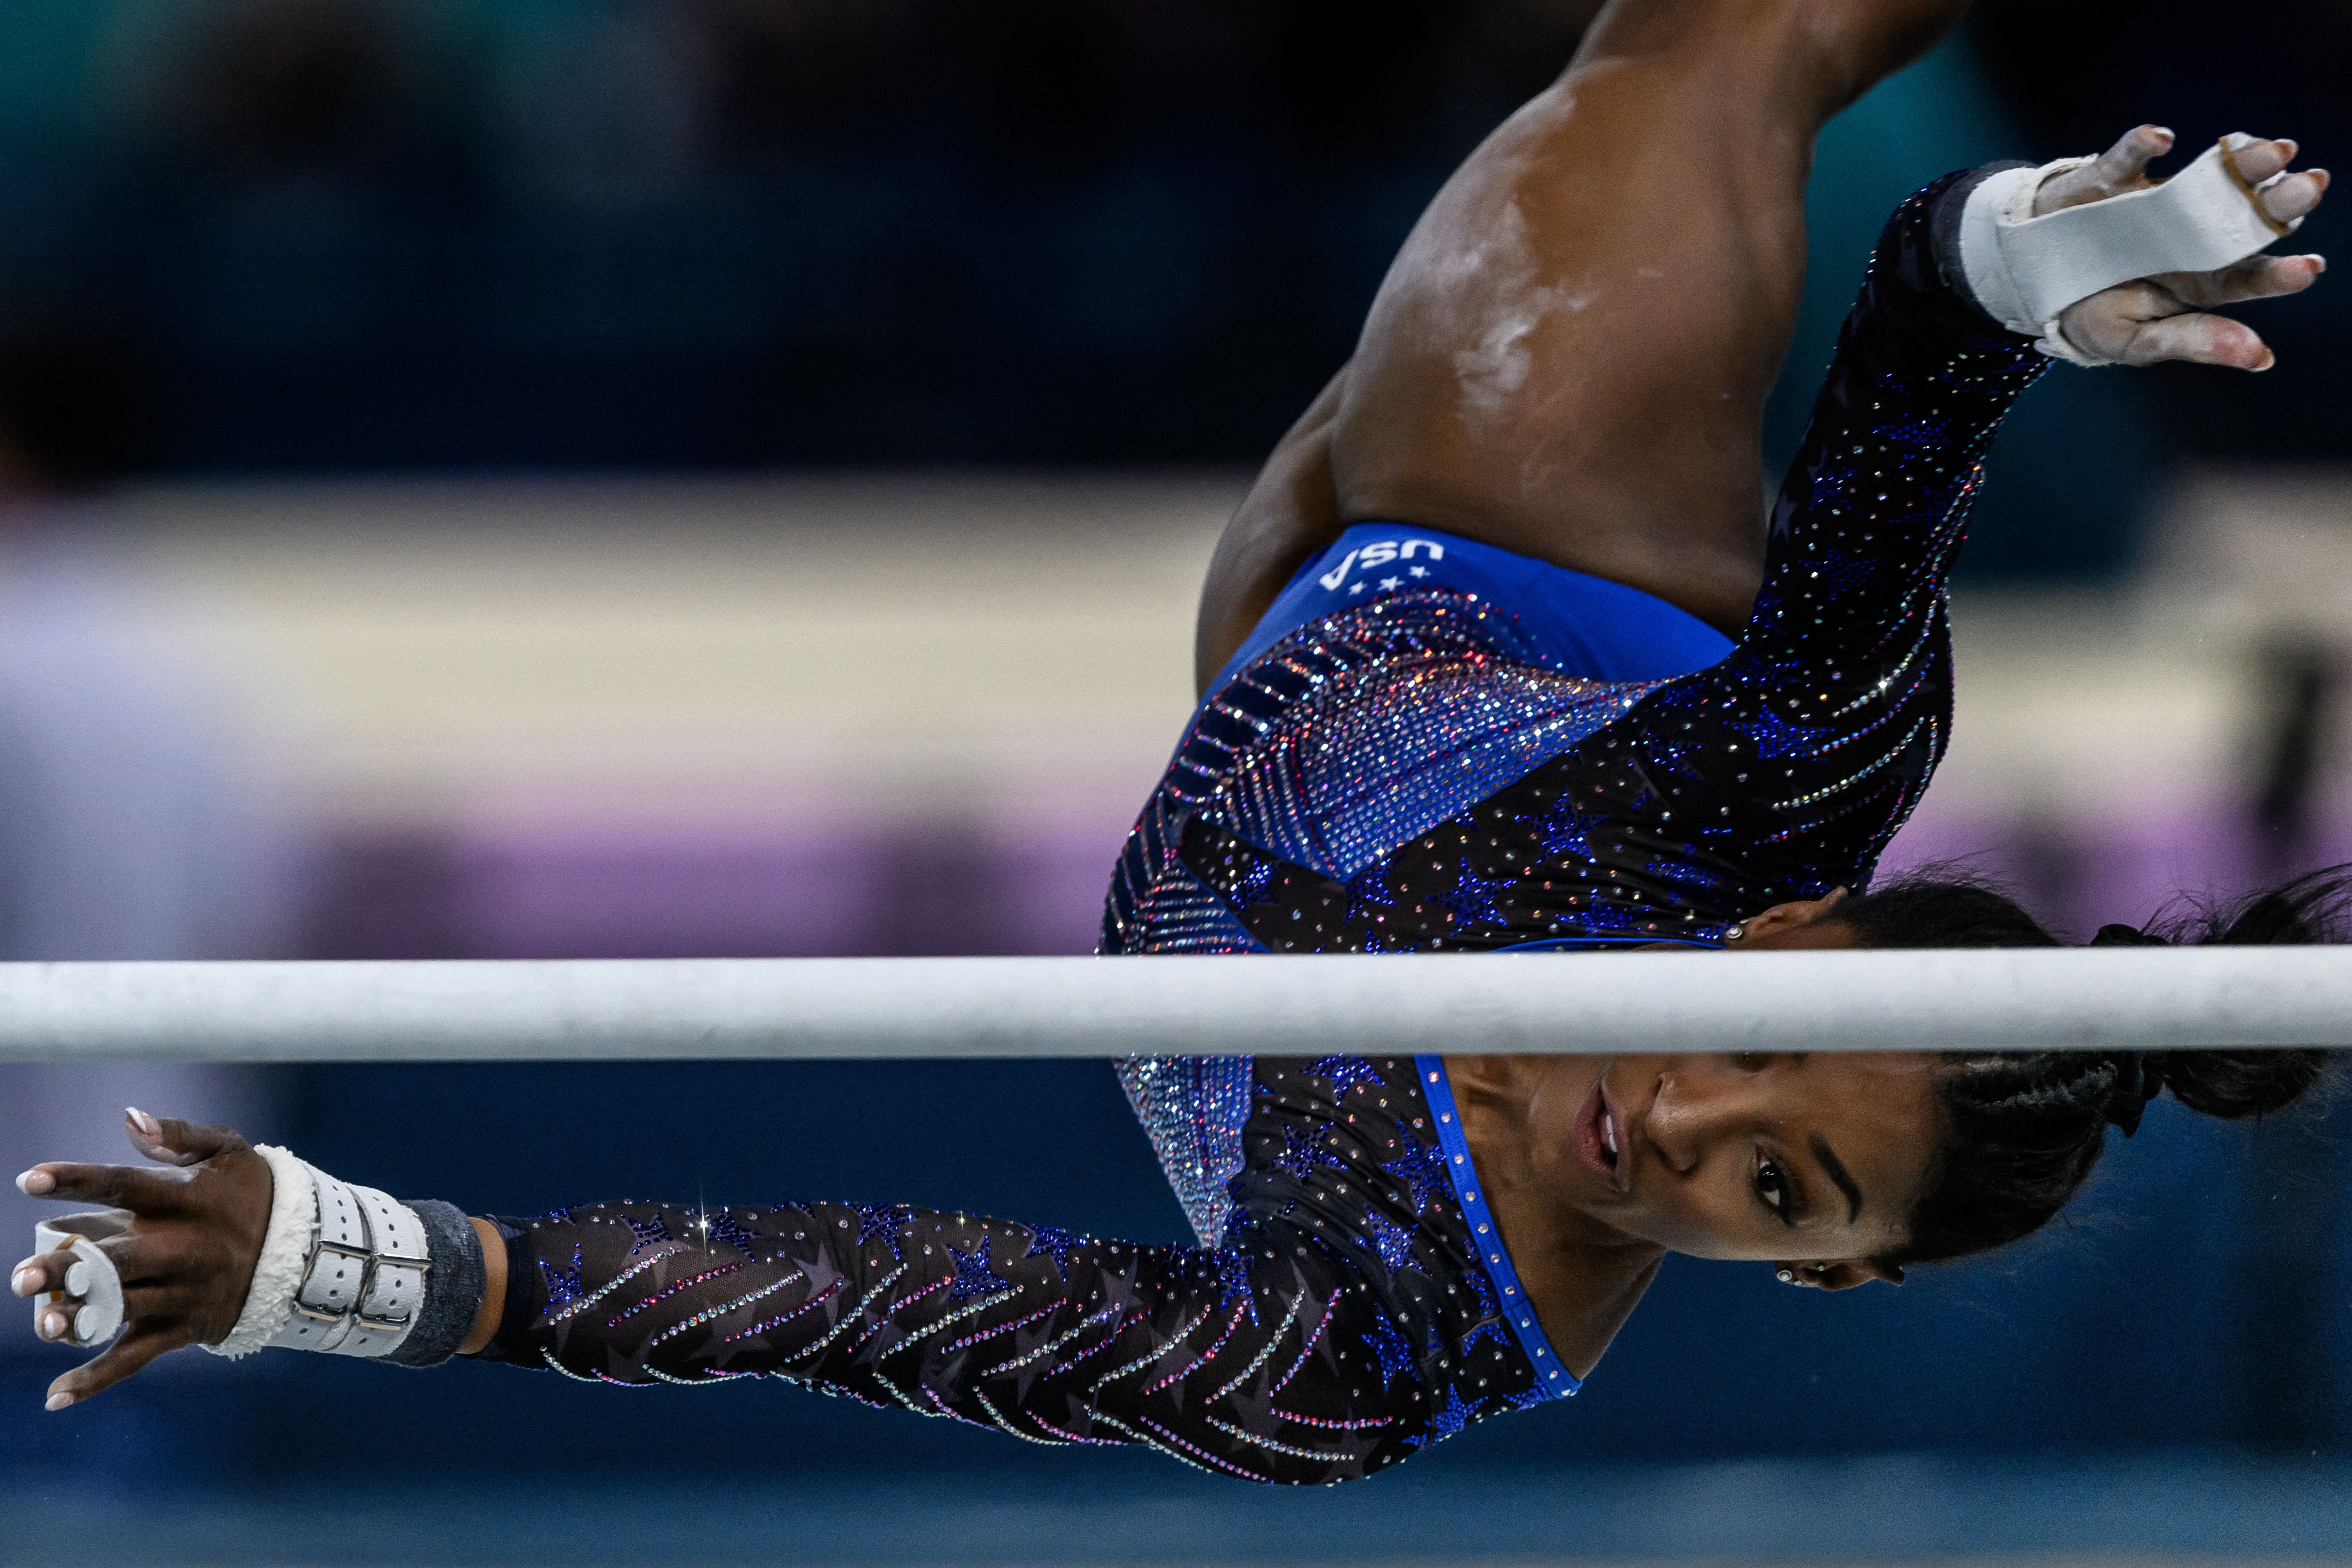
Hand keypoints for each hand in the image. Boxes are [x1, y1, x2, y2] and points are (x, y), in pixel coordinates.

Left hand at [11, 1110, 270, 1410]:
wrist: (305, 1250)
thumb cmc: (249, 1192)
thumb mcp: (228, 1150)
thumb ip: (178, 1134)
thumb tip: (129, 1117)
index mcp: (186, 1199)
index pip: (125, 1186)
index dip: (78, 1181)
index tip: (28, 1180)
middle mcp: (182, 1248)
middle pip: (119, 1260)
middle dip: (71, 1269)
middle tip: (24, 1277)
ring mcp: (181, 1292)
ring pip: (124, 1309)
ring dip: (80, 1320)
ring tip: (45, 1324)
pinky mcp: (182, 1328)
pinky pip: (136, 1357)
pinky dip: (96, 1378)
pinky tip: (54, 1396)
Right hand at [2032, 125, 2326, 368]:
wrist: (2030, 277)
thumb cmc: (2091, 312)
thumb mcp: (2132, 340)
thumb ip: (2192, 342)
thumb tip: (2263, 359)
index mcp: (2201, 278)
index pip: (2249, 274)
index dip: (2280, 272)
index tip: (2308, 268)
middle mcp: (2192, 232)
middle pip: (2247, 215)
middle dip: (2282, 200)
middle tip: (2310, 186)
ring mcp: (2156, 200)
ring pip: (2210, 177)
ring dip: (2246, 161)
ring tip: (2276, 152)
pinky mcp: (2112, 178)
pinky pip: (2126, 158)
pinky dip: (2141, 145)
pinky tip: (2160, 140)